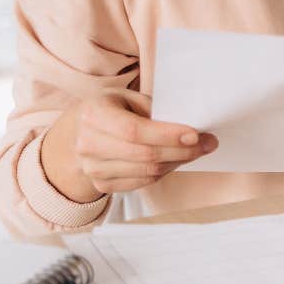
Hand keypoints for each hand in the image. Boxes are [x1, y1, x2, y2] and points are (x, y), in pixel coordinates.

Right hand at [42, 88, 217, 201]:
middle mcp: (88, 144)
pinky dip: (165, 172)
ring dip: (178, 162)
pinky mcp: (102, 185)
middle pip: (144, 155)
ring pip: (147, 172)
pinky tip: (176, 160)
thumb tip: (190, 122)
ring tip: (196, 150)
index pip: (133, 130)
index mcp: (93, 114)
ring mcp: (92, 168)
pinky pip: (143, 183)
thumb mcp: (126, 98)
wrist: (75, 135)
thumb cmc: (110, 110)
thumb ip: (153, 109)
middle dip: (182, 150)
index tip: (195, 134)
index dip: (167, 135)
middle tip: (208, 143)